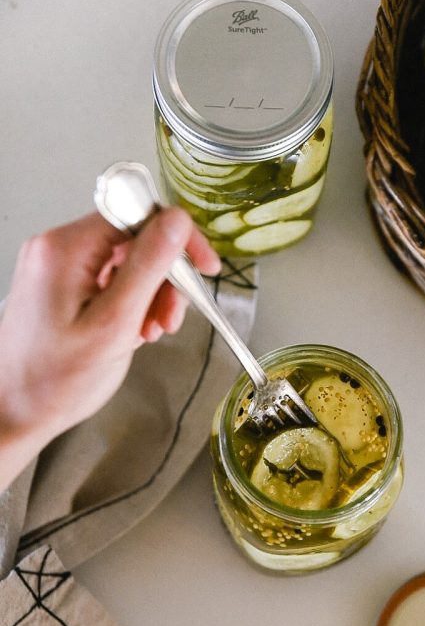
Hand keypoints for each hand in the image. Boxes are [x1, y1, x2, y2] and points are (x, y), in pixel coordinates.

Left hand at [0, 209, 219, 488]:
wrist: (14, 412)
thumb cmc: (56, 381)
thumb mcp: (113, 325)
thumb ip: (147, 268)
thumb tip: (177, 220)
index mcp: (65, 248)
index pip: (136, 212)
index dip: (177, 237)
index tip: (203, 268)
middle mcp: (58, 248)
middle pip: (134, 238)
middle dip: (163, 277)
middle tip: (171, 319)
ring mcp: (58, 266)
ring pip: (127, 261)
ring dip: (151, 294)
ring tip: (151, 332)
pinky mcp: (61, 285)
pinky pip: (111, 279)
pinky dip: (131, 303)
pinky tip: (134, 331)